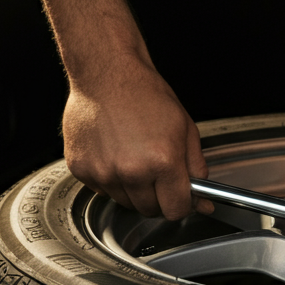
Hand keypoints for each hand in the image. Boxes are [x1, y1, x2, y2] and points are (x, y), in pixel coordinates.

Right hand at [62, 57, 212, 220]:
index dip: (181, 205)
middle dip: (158, 197)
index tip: (179, 197)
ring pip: (125, 202)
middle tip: (156, 171)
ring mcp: (103, 172)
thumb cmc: (145, 95)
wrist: (107, 74)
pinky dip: (109, 179)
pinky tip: (114, 153)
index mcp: (162, 161)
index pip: (176, 210)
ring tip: (133, 157)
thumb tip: (203, 200)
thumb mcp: (185, 129)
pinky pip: (101, 190)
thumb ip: (196, 169)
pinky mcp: (81, 169)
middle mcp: (131, 171)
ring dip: (133, 189)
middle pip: (149, 210)